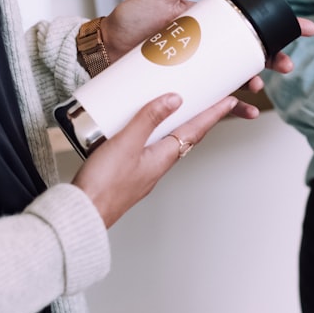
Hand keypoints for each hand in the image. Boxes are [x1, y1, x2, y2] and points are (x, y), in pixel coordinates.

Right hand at [71, 92, 237, 227]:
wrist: (84, 213)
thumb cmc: (104, 185)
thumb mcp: (127, 143)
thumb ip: (148, 119)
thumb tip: (174, 99)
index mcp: (163, 157)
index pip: (196, 130)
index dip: (213, 113)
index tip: (229, 100)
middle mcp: (158, 164)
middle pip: (185, 136)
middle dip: (200, 118)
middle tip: (210, 101)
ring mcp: (144, 170)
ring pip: (166, 142)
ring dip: (176, 125)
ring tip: (180, 110)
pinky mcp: (128, 172)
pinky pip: (149, 147)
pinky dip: (153, 133)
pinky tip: (141, 130)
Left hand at [100, 0, 313, 118]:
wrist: (103, 48)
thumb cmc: (131, 18)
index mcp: (210, 23)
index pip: (251, 24)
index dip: (281, 27)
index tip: (305, 29)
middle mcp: (209, 47)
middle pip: (251, 54)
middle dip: (273, 60)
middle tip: (285, 65)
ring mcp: (199, 68)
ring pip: (236, 78)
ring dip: (253, 84)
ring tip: (257, 88)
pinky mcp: (187, 87)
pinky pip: (214, 99)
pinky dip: (231, 108)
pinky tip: (244, 111)